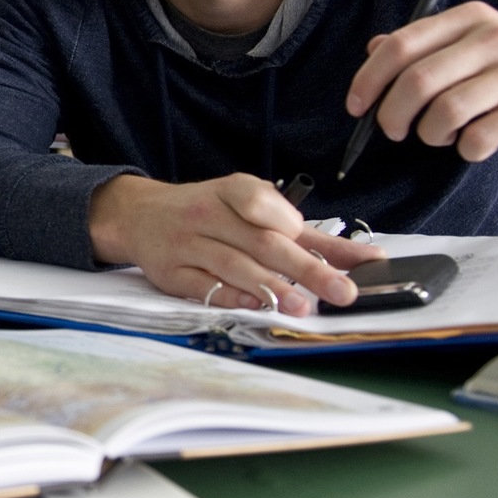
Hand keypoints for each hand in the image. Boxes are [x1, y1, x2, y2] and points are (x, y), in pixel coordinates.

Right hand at [89, 174, 383, 314]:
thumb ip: (301, 231)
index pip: (264, 204)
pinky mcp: (171, 272)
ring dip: (270, 288)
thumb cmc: (208, 211)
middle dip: (305, 269)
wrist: (139, 214)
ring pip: (233, 266)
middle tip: (342, 291)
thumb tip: (358, 258)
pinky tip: (254, 307)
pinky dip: (229, 297)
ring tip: (303, 307)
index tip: (334, 250)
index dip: (294, 224)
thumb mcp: (249, 204)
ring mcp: (187, 244)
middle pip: (261, 242)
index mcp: (231, 191)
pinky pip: (202, 287)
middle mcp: (208, 214)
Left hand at [348, 1, 497, 159]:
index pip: (400, 46)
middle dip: (391, 115)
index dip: (368, 80)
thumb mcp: (479, 44)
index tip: (356, 107)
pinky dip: (466, 149)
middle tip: (394, 132)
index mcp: (471, 18)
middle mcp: (495, 37)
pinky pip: (480, 136)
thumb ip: (428, 46)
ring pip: (446, 112)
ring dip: (431, 135)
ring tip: (440, 136)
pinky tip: (474, 145)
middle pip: (417, 81)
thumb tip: (374, 49)